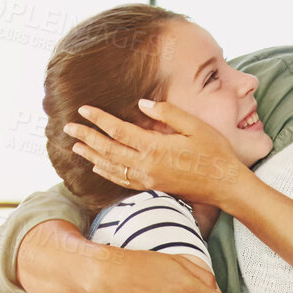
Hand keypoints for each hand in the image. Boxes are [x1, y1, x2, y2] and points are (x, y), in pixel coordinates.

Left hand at [65, 100, 244, 205]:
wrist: (225, 185)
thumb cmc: (214, 153)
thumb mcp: (195, 126)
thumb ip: (167, 114)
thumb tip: (141, 105)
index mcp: (155, 148)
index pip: (119, 131)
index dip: (99, 119)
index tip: (83, 109)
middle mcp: (147, 166)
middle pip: (108, 150)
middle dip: (86, 137)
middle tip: (68, 128)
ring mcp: (148, 179)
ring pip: (112, 167)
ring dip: (92, 155)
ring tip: (76, 146)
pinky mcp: (153, 187)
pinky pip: (123, 180)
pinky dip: (107, 172)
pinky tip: (98, 166)